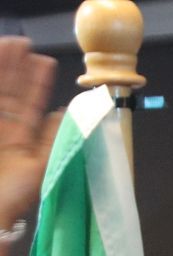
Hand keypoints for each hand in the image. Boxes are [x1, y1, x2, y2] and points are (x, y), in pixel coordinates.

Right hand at [0, 39, 58, 230]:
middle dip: (17, 69)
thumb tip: (68, 115)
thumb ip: (56, 141)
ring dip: (4, 69)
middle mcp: (6, 132)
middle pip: (11, 93)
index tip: (43, 62)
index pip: (32, 104)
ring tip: (10, 44)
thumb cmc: (16, 195)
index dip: (37, 83)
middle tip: (23, 44)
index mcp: (24, 140)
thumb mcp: (44, 166)